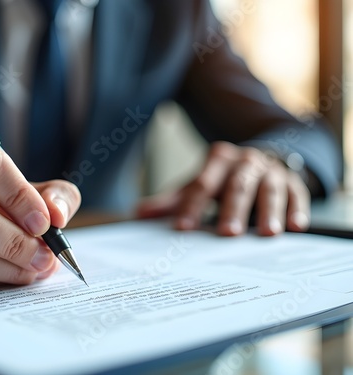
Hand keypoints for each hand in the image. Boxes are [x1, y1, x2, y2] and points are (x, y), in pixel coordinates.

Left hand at [137, 141, 309, 235]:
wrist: (257, 162)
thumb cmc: (221, 179)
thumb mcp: (197, 185)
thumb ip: (172, 200)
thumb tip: (138, 214)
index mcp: (217, 160)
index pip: (201, 185)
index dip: (192, 206)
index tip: (183, 228)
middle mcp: (244, 162)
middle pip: (236, 186)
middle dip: (232, 209)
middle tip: (227, 233)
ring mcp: (270, 171)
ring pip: (269, 189)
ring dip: (268, 211)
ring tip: (267, 233)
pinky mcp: (292, 182)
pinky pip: (297, 194)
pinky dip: (297, 209)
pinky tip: (296, 227)